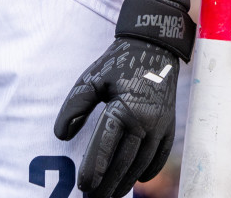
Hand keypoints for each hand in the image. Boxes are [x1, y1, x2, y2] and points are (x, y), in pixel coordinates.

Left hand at [54, 36, 179, 197]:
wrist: (154, 48)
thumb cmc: (117, 63)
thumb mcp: (91, 78)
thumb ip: (75, 106)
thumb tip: (60, 135)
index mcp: (124, 108)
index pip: (106, 146)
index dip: (94, 168)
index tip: (82, 185)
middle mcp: (145, 122)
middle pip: (124, 162)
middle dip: (108, 185)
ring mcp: (160, 127)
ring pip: (142, 164)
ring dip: (125, 183)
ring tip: (109, 196)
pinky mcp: (169, 127)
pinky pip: (159, 157)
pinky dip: (147, 172)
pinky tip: (135, 181)